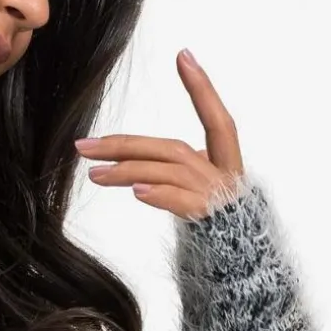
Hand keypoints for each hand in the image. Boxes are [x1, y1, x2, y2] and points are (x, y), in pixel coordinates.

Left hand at [75, 48, 246, 219]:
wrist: (246, 274)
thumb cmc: (223, 236)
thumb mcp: (205, 200)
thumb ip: (184, 179)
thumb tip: (144, 176)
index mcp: (226, 166)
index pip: (218, 120)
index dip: (202, 89)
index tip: (183, 55)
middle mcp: (225, 177)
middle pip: (171, 149)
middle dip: (126, 144)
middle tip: (84, 146)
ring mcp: (219, 200)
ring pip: (169, 172)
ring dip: (129, 169)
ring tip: (95, 174)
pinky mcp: (211, 223)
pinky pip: (183, 202)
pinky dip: (162, 194)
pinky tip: (137, 190)